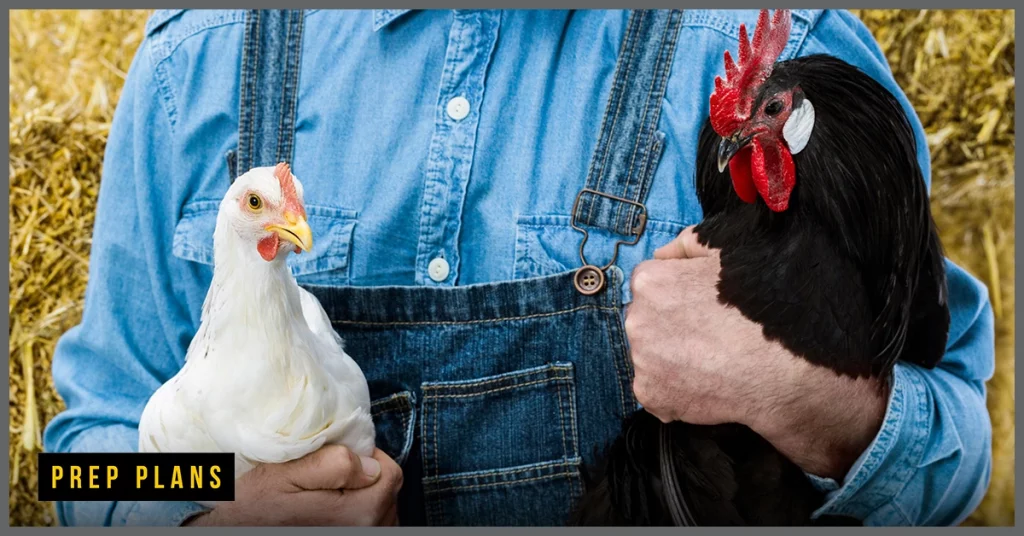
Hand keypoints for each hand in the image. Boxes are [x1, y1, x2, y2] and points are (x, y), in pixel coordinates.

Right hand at [183, 446, 402, 525]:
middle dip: (367, 477)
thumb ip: (334, 465)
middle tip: (329, 477)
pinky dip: (360, 513)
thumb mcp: (288, 474)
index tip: (341, 458)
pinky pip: (373, 524)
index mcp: (358, 513)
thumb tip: (370, 464)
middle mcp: (366, 531)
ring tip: (329, 495)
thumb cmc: (255, 504)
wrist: (232, 531)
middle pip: (389, 492)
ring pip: (383, 510)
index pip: (392, 474)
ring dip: (364, 496)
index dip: (369, 458)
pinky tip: (333, 511)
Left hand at [626, 226, 887, 479]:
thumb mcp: (729, 253)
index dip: (677, 298)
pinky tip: (708, 384)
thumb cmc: (763, 305)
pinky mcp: (651, 395)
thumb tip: (662, 255)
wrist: (787, 366)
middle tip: (709, 337)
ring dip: (672, 361)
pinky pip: (656, 391)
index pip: (649, 287)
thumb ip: (688, 245)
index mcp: (650, 281)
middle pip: (645, 323)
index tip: (702, 309)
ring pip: (650, 358)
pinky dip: (676, 392)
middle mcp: (636, 320)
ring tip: (712, 362)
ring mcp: (642, 361)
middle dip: (669, 329)